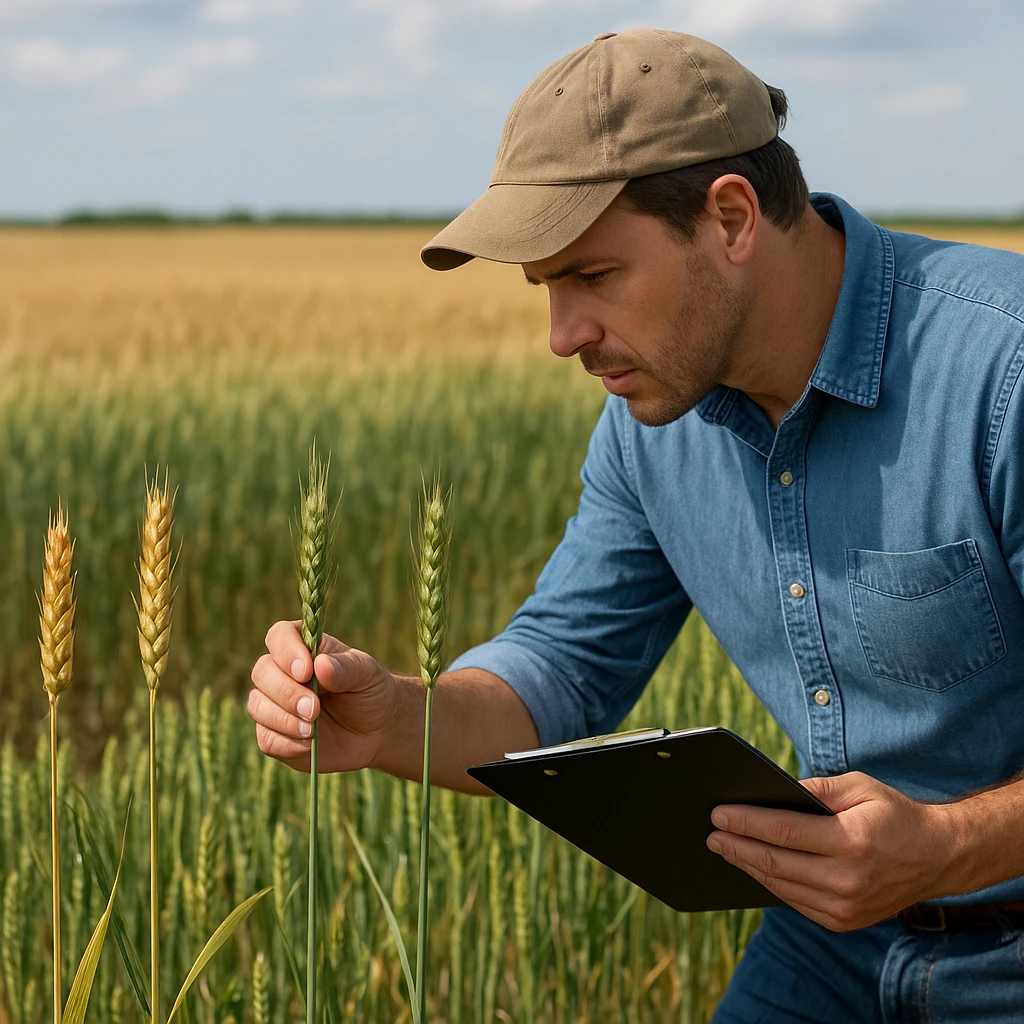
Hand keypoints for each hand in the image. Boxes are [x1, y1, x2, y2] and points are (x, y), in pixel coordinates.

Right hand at [248, 620, 398, 773]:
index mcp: (304, 648)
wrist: (378, 731)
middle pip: (262, 672)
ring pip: (257, 705)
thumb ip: (346, 668)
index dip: (286, 652)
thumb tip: (320, 665)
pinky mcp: (275, 735)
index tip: (306, 671)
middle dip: (286, 692)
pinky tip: (309, 745)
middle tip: (314, 708)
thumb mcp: (368, 674)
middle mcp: (283, 673)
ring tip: (312, 729)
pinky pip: (265, 738)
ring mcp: (275, 704)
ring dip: (283, 719)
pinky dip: (285, 743)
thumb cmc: (371, 692)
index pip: (279, 636)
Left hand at [705, 771, 955, 931]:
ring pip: (779, 886)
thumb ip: (814, 788)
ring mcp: (845, 907)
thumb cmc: (894, 814)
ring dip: (746, 866)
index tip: (717, 814)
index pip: (782, 831)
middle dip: (736, 845)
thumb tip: (771, 791)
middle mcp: (847, 880)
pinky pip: (794, 901)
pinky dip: (770, 883)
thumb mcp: (858, 787)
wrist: (938, 857)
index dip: (745, 822)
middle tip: (710, 833)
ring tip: (723, 848)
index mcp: (850, 842)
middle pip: (774, 862)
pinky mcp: (843, 921)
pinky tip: (753, 867)